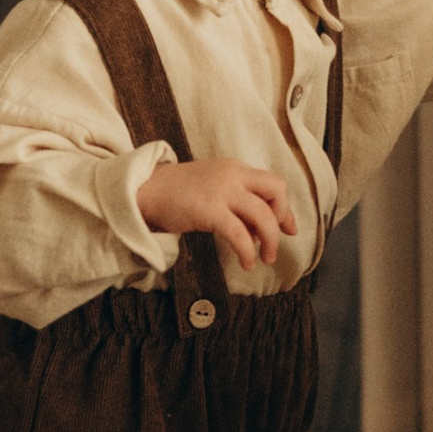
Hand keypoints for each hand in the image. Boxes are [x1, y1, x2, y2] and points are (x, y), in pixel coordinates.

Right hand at [136, 156, 297, 269]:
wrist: (144, 191)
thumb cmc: (177, 193)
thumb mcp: (213, 188)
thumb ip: (236, 200)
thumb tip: (259, 228)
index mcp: (236, 168)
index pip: (273, 183)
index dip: (285, 207)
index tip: (288, 228)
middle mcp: (233, 175)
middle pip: (276, 191)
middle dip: (282, 218)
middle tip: (277, 240)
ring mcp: (222, 191)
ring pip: (263, 215)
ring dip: (270, 240)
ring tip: (266, 258)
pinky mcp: (209, 211)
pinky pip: (240, 234)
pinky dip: (248, 251)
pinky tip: (247, 262)